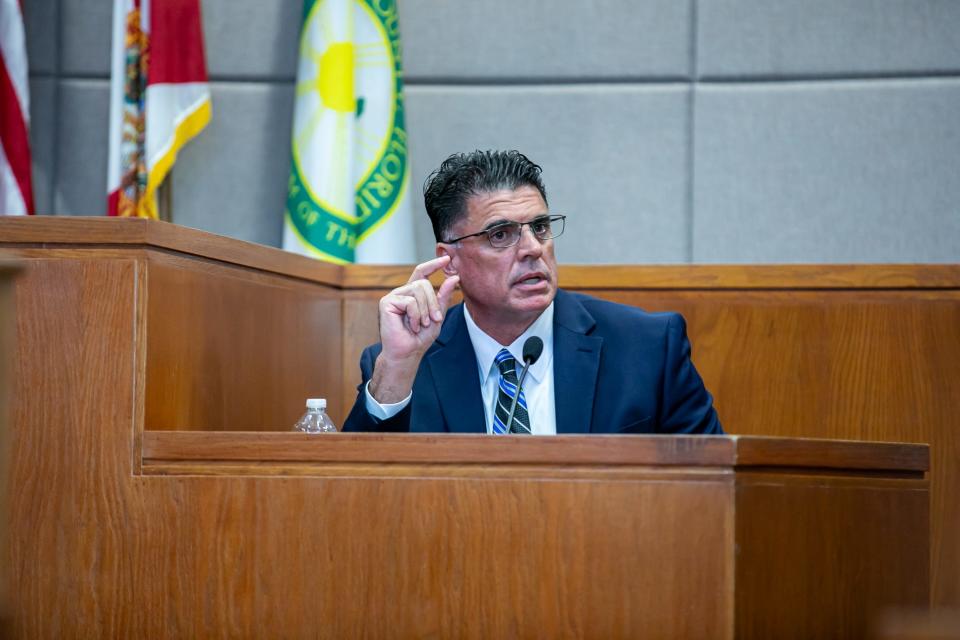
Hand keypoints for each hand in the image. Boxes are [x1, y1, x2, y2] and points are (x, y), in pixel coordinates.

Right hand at [369, 256, 458, 402]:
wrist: (407, 353)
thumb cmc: (420, 337)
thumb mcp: (437, 315)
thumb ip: (444, 297)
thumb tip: (454, 277)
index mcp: (413, 294)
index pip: (422, 273)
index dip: (433, 264)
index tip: (446, 259)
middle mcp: (402, 292)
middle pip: (423, 283)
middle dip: (433, 301)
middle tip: (434, 319)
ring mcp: (393, 296)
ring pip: (417, 290)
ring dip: (425, 310)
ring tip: (421, 325)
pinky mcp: (386, 303)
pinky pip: (410, 302)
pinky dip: (415, 316)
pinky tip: (411, 326)